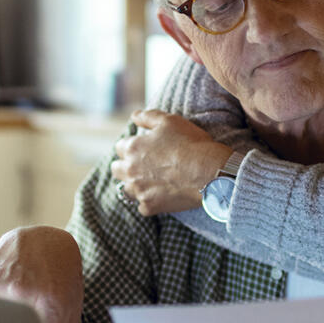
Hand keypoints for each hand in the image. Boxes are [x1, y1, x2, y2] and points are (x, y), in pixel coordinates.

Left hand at [111, 109, 230, 215]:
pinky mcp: (149, 206)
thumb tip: (134, 116)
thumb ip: (148, 117)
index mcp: (133, 147)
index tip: (143, 149)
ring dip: (134, 185)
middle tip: (142, 166)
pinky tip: (161, 196)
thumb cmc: (190, 143)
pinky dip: (149, 202)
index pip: (120, 147)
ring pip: (125, 190)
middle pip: (117, 169)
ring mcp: (139, 190)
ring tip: (149, 182)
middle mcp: (130, 170)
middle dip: (126, 166)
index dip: (132, 146)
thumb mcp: (169, 121)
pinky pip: (142, 206)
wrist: (207, 172)